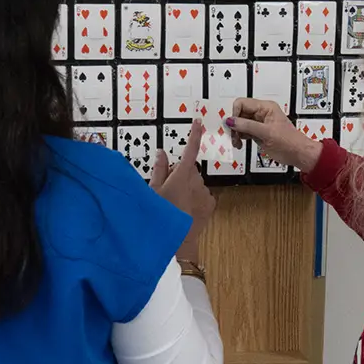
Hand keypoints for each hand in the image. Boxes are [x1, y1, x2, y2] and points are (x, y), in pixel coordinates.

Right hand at [150, 120, 215, 262]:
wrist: (177, 241)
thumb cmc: (160, 215)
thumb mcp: (153, 191)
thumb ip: (159, 169)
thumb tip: (161, 153)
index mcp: (181, 175)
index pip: (190, 149)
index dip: (194, 134)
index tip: (198, 122)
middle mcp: (196, 180)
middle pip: (189, 169)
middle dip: (180, 174)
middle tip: (167, 189)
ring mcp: (205, 192)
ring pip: (196, 182)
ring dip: (188, 187)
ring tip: (175, 203)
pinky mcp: (211, 203)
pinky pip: (203, 194)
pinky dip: (195, 197)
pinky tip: (186, 208)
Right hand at [226, 98, 322, 172]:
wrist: (298, 154)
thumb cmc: (290, 142)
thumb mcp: (266, 133)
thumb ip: (247, 126)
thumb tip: (231, 121)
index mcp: (266, 107)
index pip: (242, 103)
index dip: (235, 114)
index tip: (233, 126)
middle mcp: (261, 113)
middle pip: (239, 113)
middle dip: (235, 125)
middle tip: (234, 136)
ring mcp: (259, 123)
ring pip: (240, 123)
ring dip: (236, 133)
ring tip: (237, 142)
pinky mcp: (258, 133)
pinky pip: (244, 131)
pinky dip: (239, 137)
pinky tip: (240, 143)